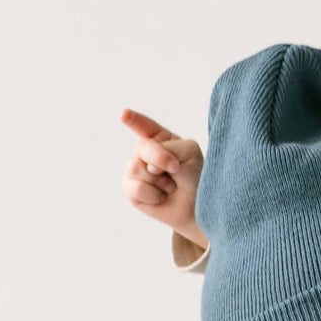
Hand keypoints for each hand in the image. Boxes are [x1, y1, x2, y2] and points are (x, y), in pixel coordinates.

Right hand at [121, 107, 206, 256]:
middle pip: (143, 147)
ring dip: (161, 182)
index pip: (144, 126)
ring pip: (139, 169)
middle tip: (175, 168)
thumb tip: (148, 167)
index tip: (124, 114)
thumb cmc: (195, 176)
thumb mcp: (190, 153)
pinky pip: (136, 189)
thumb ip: (171, 149)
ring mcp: (135, 169)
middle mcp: (144, 151)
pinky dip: (154, 195)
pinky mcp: (130, 189)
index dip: (133, 119)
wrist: (196, 206)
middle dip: (160, 158)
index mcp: (159, 138)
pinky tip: (161, 197)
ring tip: (171, 187)